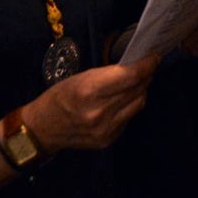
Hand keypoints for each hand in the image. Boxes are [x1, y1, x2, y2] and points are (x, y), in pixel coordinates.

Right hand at [23, 56, 159, 154]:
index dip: (147, 65)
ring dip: (141, 91)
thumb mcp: (82, 78)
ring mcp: (106, 129)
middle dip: (146, 76)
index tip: (154, 57)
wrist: (43, 128)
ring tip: (136, 83)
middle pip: (138, 89)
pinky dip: (130, 106)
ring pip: (138, 104)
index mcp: (90, 91)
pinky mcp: (108, 140)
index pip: (131, 76)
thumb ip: (109, 75)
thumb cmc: (61, 96)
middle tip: (147, 66)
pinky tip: (122, 101)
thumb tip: (137, 67)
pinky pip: (129, 118)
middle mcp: (100, 112)